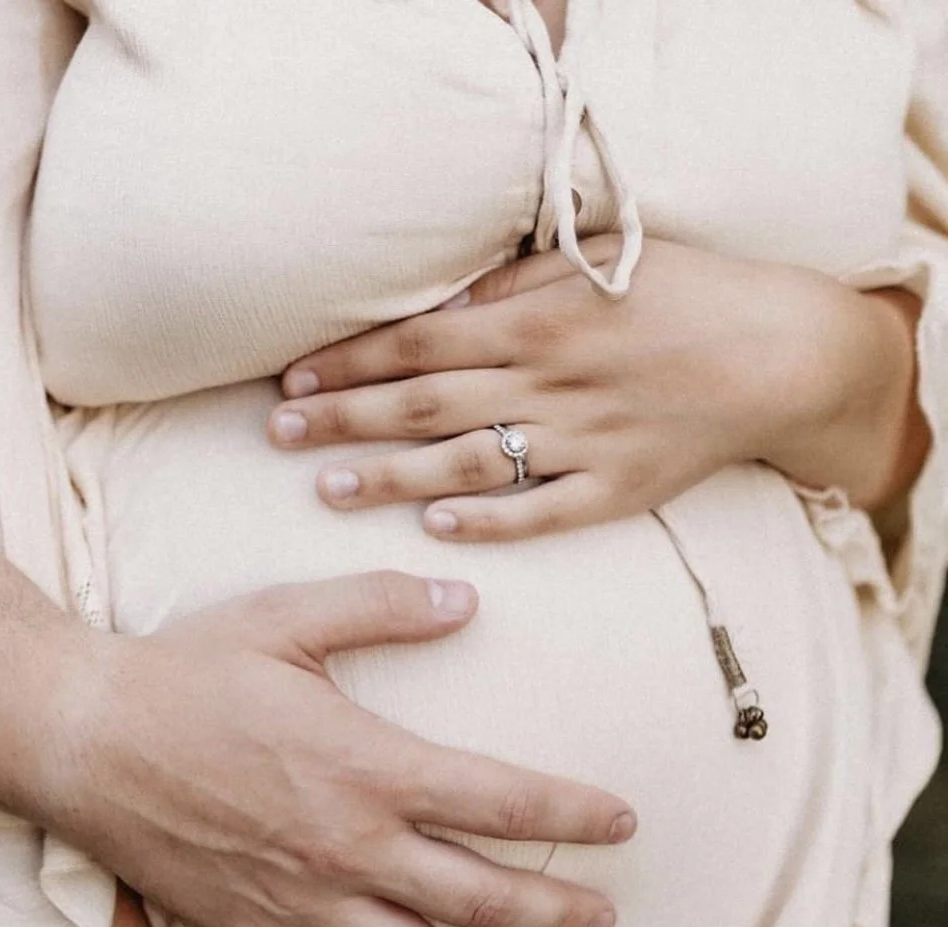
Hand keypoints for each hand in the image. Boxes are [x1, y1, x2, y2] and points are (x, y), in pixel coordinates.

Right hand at [47, 571, 635, 926]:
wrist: (80, 740)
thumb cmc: (183, 673)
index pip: (501, 799)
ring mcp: (301, 900)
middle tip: (604, 920)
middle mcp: (348, 846)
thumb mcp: (285, 616)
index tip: (622, 824)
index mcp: (368, 766)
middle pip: (476, 894)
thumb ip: (381, 607)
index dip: (571, 815)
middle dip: (551, 909)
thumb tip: (467, 600)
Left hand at [268, 236, 926, 537]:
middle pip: (425, 404)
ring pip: (467, 463)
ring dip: (391, 477)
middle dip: (345, 419)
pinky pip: (541, 513)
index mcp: (538, 322)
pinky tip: (436, 529)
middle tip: (279, 435)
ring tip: (327, 488)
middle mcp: (549, 383)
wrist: (781, 355)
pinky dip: (489, 521)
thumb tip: (434, 306)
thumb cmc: (685, 296)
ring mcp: (582, 443)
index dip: (350, 363)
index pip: (420, 343)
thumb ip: (511, 287)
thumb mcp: (596, 264)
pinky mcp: (617, 491)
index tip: (293, 380)